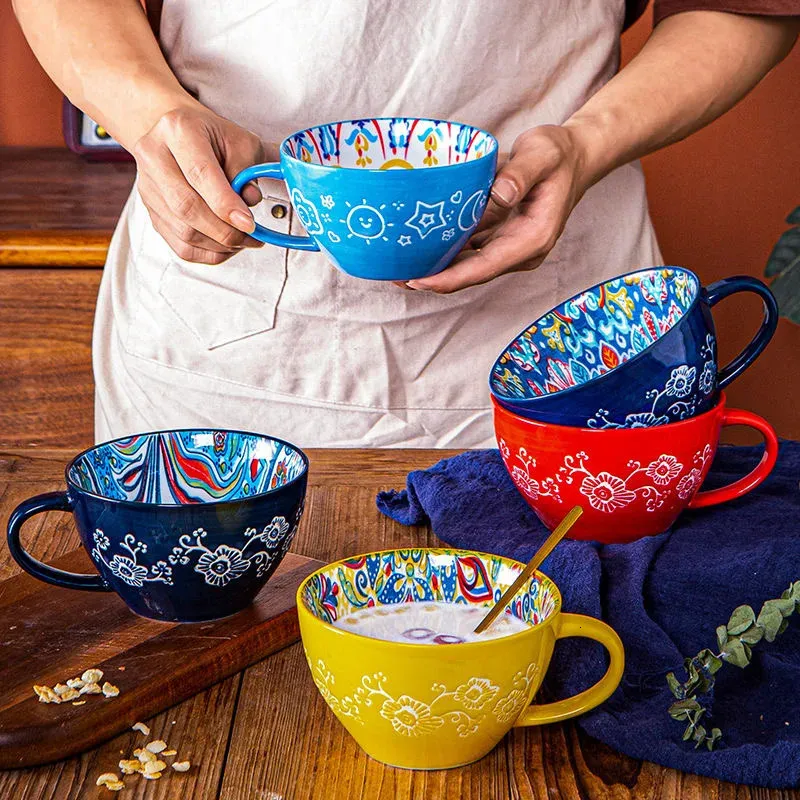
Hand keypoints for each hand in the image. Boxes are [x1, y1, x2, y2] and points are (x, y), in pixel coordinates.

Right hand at [133, 104, 277, 263]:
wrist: (179, 135)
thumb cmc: (213, 138)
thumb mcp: (241, 141)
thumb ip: (248, 170)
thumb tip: (250, 201)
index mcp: (178, 130)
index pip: (199, 173)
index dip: (225, 204)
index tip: (248, 223)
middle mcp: (154, 156)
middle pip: (186, 206)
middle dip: (224, 230)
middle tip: (251, 236)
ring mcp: (148, 187)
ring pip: (183, 231)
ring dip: (219, 244)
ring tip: (243, 240)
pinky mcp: (151, 211)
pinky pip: (180, 246)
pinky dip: (208, 253)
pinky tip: (226, 246)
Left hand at [405, 125, 588, 292]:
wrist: (574, 158)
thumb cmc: (559, 155)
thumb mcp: (542, 154)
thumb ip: (521, 173)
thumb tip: (499, 194)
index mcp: (532, 239)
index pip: (485, 268)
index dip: (451, 278)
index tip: (420, 281)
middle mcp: (520, 251)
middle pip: (471, 275)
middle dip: (434, 279)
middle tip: (394, 277)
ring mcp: (508, 247)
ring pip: (467, 267)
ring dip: (435, 269)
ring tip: (396, 268)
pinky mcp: (499, 239)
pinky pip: (467, 252)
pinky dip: (443, 253)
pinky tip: (416, 248)